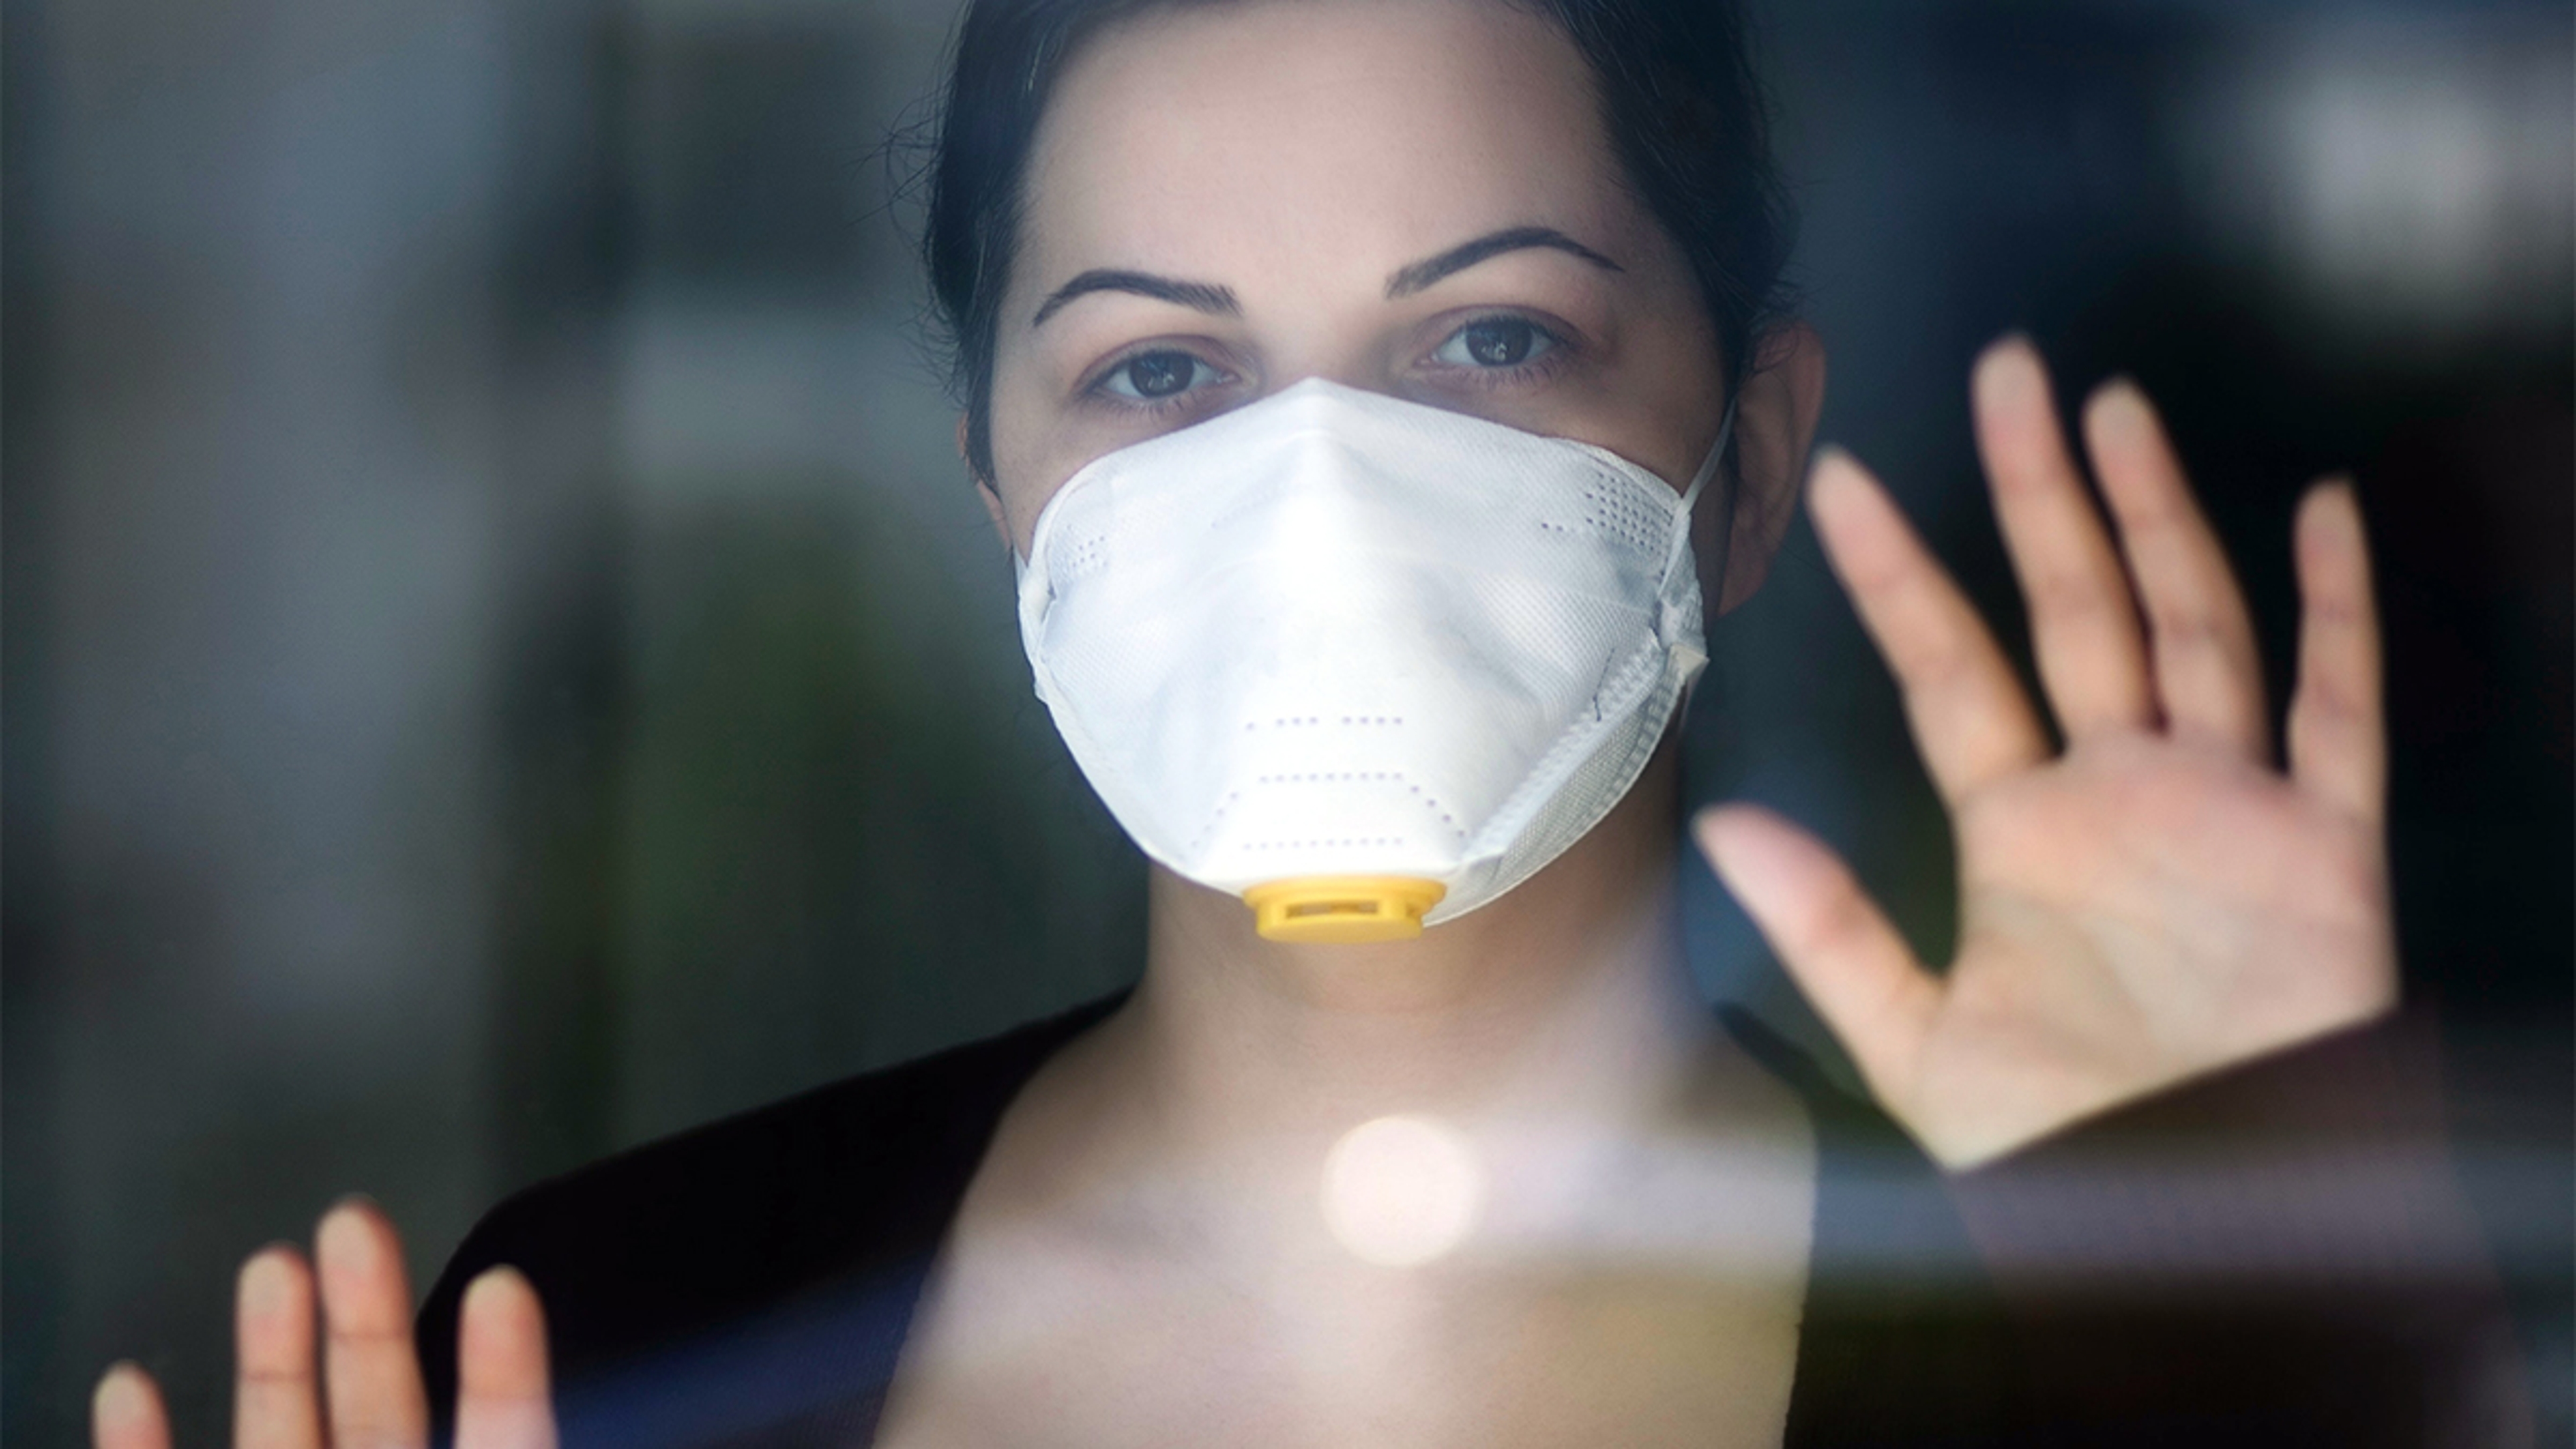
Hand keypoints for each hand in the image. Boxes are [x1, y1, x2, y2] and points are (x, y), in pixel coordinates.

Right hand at [91, 1200, 555, 1448]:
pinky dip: (143, 1448)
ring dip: (271, 1353)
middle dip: (369, 1315)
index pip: (502, 1437)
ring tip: (276, 1264)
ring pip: (281, 1436)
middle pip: (381, 1411)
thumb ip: (510, 1441)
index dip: (502, 1371)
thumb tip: (597, 1424)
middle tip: (361, 1220)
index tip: (503, 1286)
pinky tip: (132, 1388)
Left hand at [1698, 336, 2396, 1169]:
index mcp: (2020, 829)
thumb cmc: (2063, 1141)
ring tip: (2116, 409)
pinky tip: (2318, 515)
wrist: (2197, 1216)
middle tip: (2007, 371)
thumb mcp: (1917, 1042)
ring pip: (2193, 623)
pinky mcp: (2323, 843)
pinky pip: (2336, 711)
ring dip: (2158, 518)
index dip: (1897, 575)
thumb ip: (1828, 929)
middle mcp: (2119, 789)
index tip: (1836, 482)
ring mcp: (2225, 803)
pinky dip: (2336, 616)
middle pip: (2074, 608)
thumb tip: (1727, 824)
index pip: (1947, 669)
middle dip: (2040, 492)